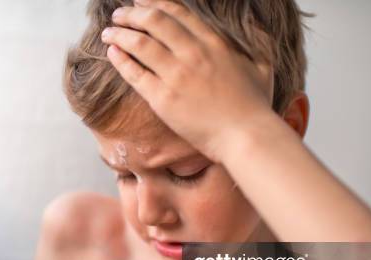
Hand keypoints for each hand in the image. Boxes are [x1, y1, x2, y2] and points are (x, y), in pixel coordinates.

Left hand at [100, 0, 274, 162]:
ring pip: (139, 44)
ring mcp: (176, 75)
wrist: (245, 136)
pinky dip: (120, 60)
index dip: (154, 3)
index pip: (177, 13)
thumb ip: (255, 44)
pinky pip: (134, 74)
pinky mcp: (162, 98)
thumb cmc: (255, 106)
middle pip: (154, 22)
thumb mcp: (261, 66)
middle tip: (119, 14)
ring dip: (120, 34)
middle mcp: (192, 53)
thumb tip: (256, 31)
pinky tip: (111, 53)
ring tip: (108, 33)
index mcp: (214, 42)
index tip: (141, 1)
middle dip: (132, 14)